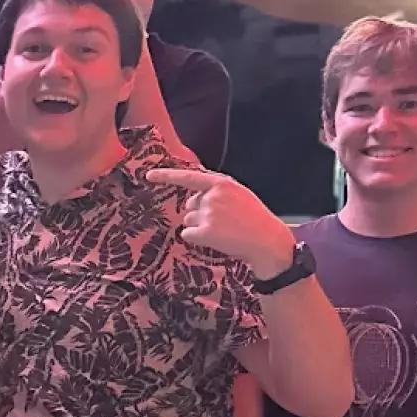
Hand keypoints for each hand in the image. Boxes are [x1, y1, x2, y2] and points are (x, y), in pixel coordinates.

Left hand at [145, 168, 297, 278]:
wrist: (267, 240)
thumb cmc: (255, 219)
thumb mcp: (240, 194)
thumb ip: (218, 190)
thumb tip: (195, 191)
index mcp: (221, 184)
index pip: (188, 177)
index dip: (166, 176)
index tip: (149, 175)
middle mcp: (212, 196)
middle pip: (189, 205)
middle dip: (200, 213)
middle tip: (223, 222)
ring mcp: (207, 214)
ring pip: (188, 220)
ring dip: (200, 227)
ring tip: (223, 231)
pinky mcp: (204, 232)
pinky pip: (188, 234)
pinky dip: (197, 239)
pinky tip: (216, 240)